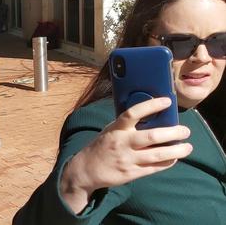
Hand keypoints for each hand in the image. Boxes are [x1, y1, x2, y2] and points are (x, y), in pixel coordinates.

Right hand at [60, 97, 192, 213]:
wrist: (86, 169)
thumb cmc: (102, 146)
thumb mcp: (110, 131)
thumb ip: (127, 126)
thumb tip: (152, 117)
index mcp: (116, 129)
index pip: (133, 113)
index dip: (151, 106)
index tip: (167, 101)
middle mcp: (122, 143)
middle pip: (151, 136)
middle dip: (172, 133)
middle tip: (185, 131)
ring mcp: (127, 159)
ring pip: (157, 155)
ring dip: (176, 150)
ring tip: (188, 147)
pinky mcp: (131, 173)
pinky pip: (155, 167)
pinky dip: (167, 162)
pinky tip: (174, 157)